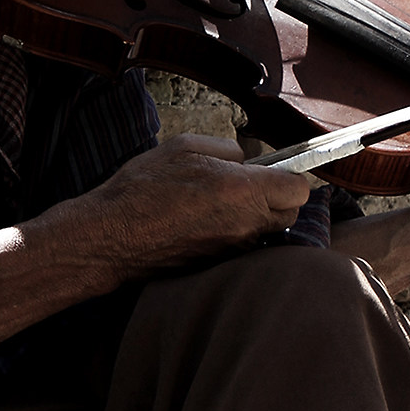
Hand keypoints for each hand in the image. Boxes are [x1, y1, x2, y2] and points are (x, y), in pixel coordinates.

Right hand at [0, 136, 313, 349]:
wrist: (111, 238)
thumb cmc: (142, 189)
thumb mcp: (184, 146)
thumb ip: (227, 149)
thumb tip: (248, 160)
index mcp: (241, 190)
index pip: (299, 188)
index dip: (294, 176)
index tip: (282, 169)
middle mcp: (245, 224)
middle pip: (290, 213)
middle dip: (279, 196)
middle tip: (252, 183)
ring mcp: (233, 249)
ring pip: (266, 231)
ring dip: (257, 216)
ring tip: (223, 202)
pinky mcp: (219, 264)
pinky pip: (242, 245)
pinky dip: (235, 232)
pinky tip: (206, 221)